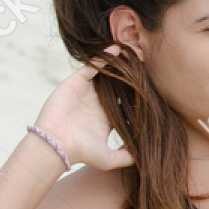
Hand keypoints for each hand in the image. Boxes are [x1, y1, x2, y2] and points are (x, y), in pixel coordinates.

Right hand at [33, 46, 135, 170]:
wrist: (56, 145)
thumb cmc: (81, 153)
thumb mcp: (109, 159)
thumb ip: (126, 157)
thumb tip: (145, 159)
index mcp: (107, 117)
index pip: (125, 101)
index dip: (137, 93)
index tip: (152, 86)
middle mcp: (98, 103)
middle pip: (117, 84)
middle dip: (129, 75)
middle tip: (145, 64)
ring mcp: (86, 92)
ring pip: (105, 73)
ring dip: (118, 63)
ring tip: (133, 53)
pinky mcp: (76, 83)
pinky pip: (91, 66)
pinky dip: (102, 57)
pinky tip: (116, 49)